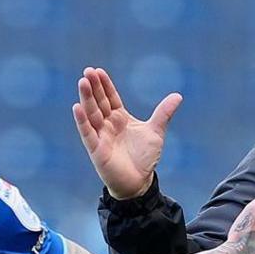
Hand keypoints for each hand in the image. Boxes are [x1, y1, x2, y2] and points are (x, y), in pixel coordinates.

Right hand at [72, 67, 179, 199]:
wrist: (139, 182)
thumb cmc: (144, 158)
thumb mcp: (156, 132)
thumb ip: (163, 113)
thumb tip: (178, 95)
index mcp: (120, 118)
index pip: (110, 97)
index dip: (104, 84)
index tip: (98, 70)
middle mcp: (108, 125)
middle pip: (99, 102)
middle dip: (93, 87)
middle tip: (87, 71)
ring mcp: (101, 136)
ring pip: (92, 114)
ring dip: (86, 98)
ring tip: (82, 82)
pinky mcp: (96, 150)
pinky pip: (87, 133)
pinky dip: (82, 121)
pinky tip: (77, 107)